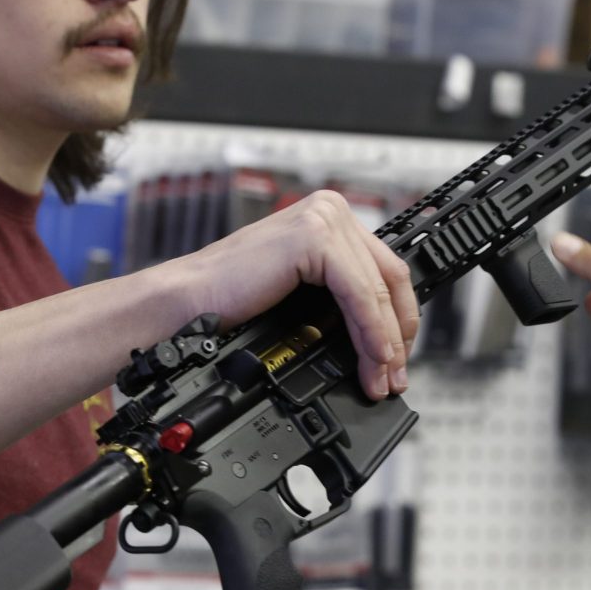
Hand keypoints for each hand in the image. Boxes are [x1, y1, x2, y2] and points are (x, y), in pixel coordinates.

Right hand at [175, 191, 419, 400]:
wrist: (190, 303)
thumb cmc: (235, 301)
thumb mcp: (306, 298)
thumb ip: (343, 302)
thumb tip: (384, 341)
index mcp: (329, 219)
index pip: (387, 269)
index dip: (400, 318)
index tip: (398, 359)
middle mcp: (330, 210)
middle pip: (391, 278)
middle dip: (398, 334)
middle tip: (395, 376)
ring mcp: (323, 219)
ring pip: (378, 289)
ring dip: (385, 342)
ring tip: (381, 378)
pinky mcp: (313, 237)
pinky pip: (359, 293)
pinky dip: (369, 331)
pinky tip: (371, 358)